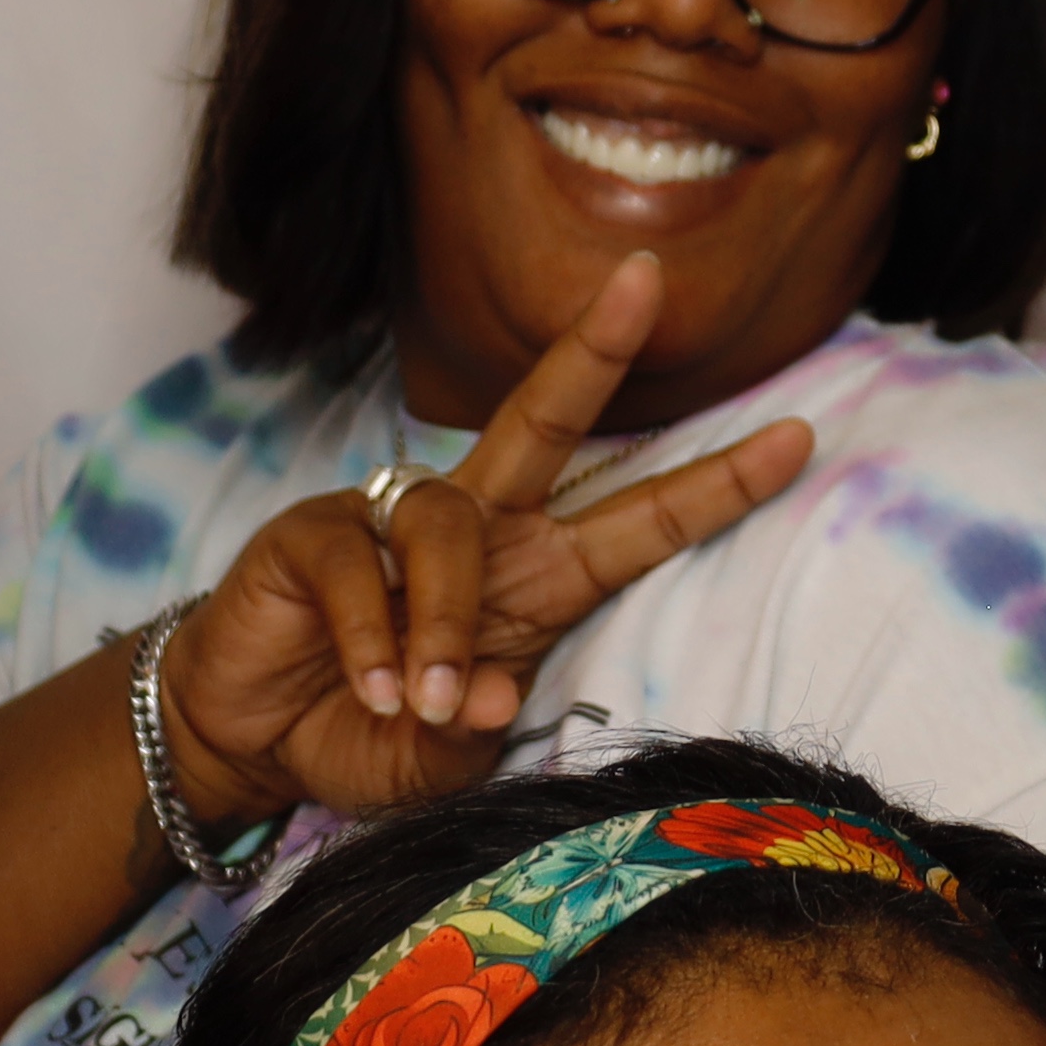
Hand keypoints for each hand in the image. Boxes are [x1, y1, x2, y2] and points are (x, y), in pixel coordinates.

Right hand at [159, 254, 815, 830]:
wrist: (247, 741)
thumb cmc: (361, 734)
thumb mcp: (436, 764)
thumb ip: (471, 738)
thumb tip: (494, 696)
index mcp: (533, 582)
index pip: (636, 522)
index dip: (714, 485)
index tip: (799, 441)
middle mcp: (478, 533)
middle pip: (546, 423)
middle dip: (595, 351)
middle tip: (647, 281)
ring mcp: (393, 522)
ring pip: (451, 525)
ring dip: (445, 618)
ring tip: (423, 698)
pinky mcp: (315, 531)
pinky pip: (362, 566)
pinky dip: (373, 633)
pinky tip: (375, 686)